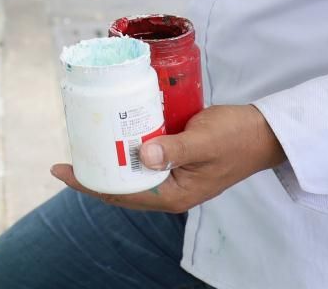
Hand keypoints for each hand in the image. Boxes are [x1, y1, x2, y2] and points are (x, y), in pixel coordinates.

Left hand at [50, 104, 286, 213]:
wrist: (265, 132)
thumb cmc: (237, 137)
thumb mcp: (204, 141)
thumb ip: (174, 149)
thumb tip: (142, 155)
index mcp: (174, 194)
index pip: (122, 194)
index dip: (90, 184)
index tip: (63, 170)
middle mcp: (170, 190)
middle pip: (121, 187)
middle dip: (93, 174)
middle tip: (67, 156)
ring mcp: (173, 176)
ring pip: (131, 174)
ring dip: (109, 161)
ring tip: (84, 145)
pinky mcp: (176, 160)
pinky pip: (144, 159)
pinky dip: (126, 148)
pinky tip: (114, 134)